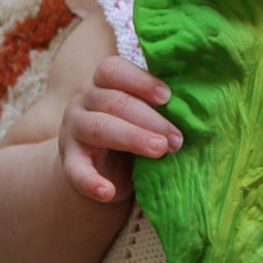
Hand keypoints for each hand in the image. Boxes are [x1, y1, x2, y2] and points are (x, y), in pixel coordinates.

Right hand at [58, 56, 182, 202]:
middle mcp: (83, 98)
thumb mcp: (142, 109)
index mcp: (102, 79)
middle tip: (177, 138)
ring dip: (132, 139)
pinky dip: (90, 182)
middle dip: (150, 119)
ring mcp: (73, 127)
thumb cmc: (131, 123)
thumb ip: (158, 103)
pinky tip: (108, 192)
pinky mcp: (68, 158)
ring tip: (160, 150)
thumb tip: (194, 106)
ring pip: (99, 128)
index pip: (114, 70)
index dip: (141, 81)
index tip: (168, 96)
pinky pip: (75, 169)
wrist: (99, 160)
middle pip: (115, 102)